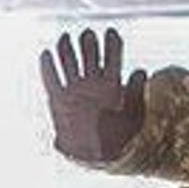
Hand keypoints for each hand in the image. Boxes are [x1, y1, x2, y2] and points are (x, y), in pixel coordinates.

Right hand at [40, 26, 146, 162]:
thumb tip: (142, 70)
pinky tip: (46, 54)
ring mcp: (75, 89)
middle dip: (89, 44)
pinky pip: (51, 80)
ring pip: (69, 63)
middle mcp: (93, 83)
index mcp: (112, 84)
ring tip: (65, 38)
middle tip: (88, 35)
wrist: (97, 156)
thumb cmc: (119, 137)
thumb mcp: (133, 114)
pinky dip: (48, 67)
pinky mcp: (59, 99)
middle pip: (90, 55)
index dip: (112, 44)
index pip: (113, 57)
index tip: (111, 32)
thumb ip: (136, 92)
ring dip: (67, 50)